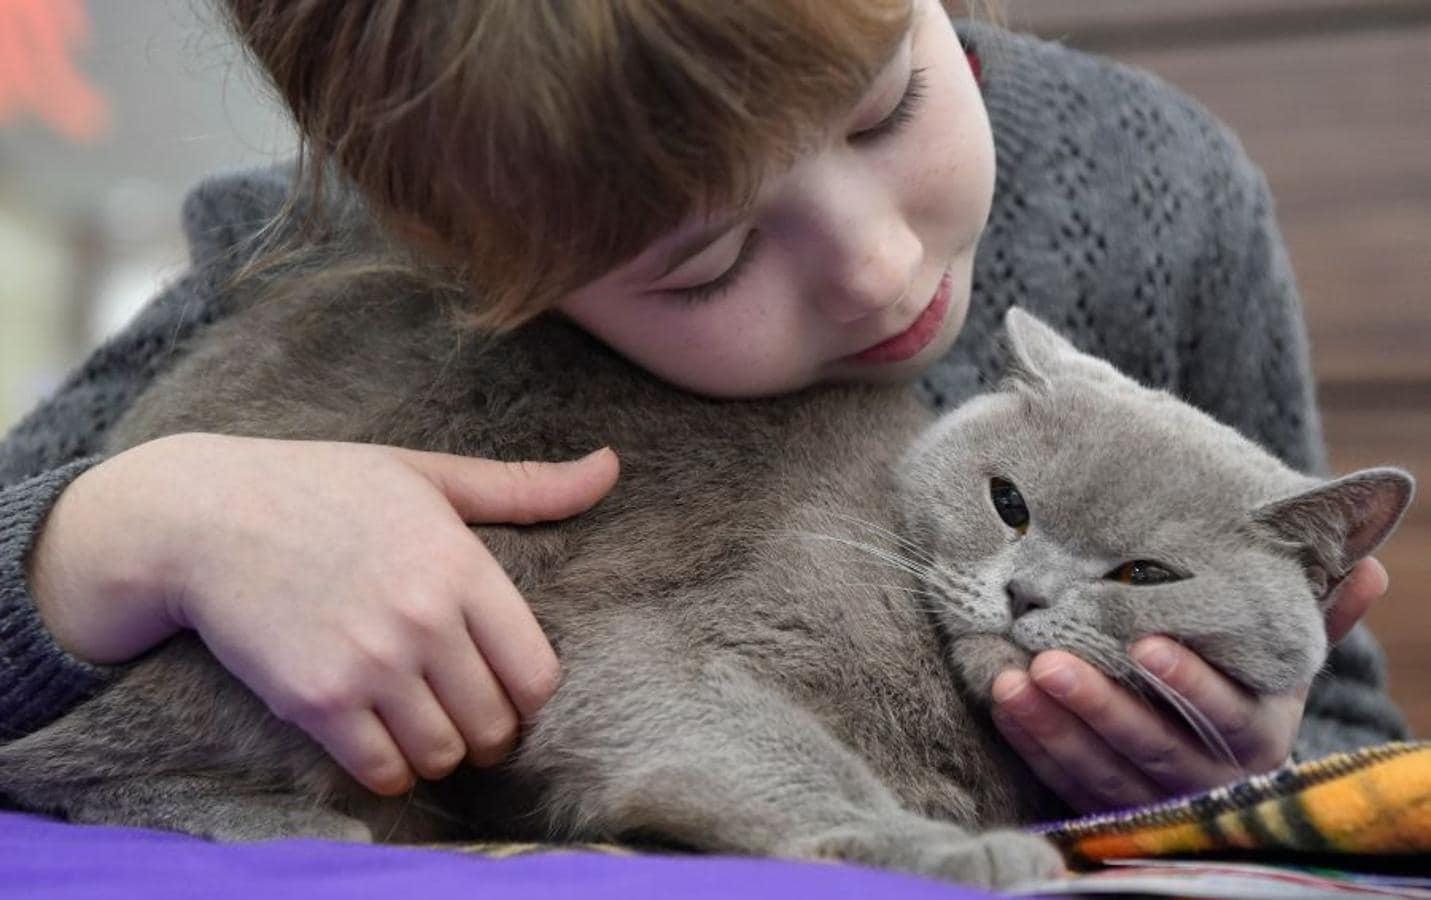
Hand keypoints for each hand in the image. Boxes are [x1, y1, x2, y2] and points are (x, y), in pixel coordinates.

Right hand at [29, 433, 618, 794]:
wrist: (202, 516)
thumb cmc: (322, 487)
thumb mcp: (429, 474)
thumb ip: (524, 486)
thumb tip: (611, 467)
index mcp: (461, 564)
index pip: (537, 674)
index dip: (529, 695)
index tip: (506, 688)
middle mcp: (423, 618)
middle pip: (496, 724)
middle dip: (489, 730)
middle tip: (468, 716)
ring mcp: (368, 663)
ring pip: (443, 754)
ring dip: (441, 752)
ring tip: (426, 726)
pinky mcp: (315, 700)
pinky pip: (382, 770)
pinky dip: (391, 769)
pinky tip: (381, 740)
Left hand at [989, 558, 1388, 812]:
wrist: (1212, 740)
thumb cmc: (1243, 676)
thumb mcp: (1279, 648)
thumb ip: (1318, 611)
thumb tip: (1372, 563)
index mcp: (1259, 733)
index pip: (1225, 714)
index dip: (1188, 683)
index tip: (1144, 643)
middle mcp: (1211, 776)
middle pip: (1151, 745)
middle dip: (1097, 704)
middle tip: (1049, 659)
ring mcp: (1156, 798)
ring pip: (1101, 770)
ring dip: (1052, 726)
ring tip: (1008, 678)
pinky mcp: (1109, 807)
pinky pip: (1066, 782)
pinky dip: (1033, 744)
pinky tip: (1003, 702)